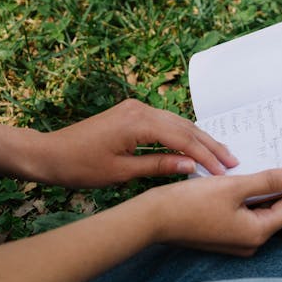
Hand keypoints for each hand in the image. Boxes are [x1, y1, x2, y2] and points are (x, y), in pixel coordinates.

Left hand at [34, 99, 238, 187]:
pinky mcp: (130, 113)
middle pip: (183, 126)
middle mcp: (139, 108)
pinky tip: (193, 147)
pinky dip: (181, 135)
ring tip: (220, 155)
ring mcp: (135, 108)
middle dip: (209, 145)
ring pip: (176, 123)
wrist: (49, 154)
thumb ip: (158, 166)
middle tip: (232, 161)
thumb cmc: (79, 167)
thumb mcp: (121, 173)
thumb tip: (190, 166)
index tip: (223, 171)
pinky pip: (164, 123)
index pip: (182, 138)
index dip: (205, 156)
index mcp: (137, 121)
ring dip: (198, 139)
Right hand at [142, 167, 281, 255]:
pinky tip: (243, 178)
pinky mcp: (222, 234)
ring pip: (259, 211)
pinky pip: (243, 214)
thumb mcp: (233, 186)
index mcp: (256, 233)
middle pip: (276, 210)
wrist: (153, 219)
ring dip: (263, 190)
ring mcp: (235, 241)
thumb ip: (268, 180)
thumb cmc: (190, 204)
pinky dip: (247, 197)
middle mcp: (249, 242)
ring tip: (266, 164)